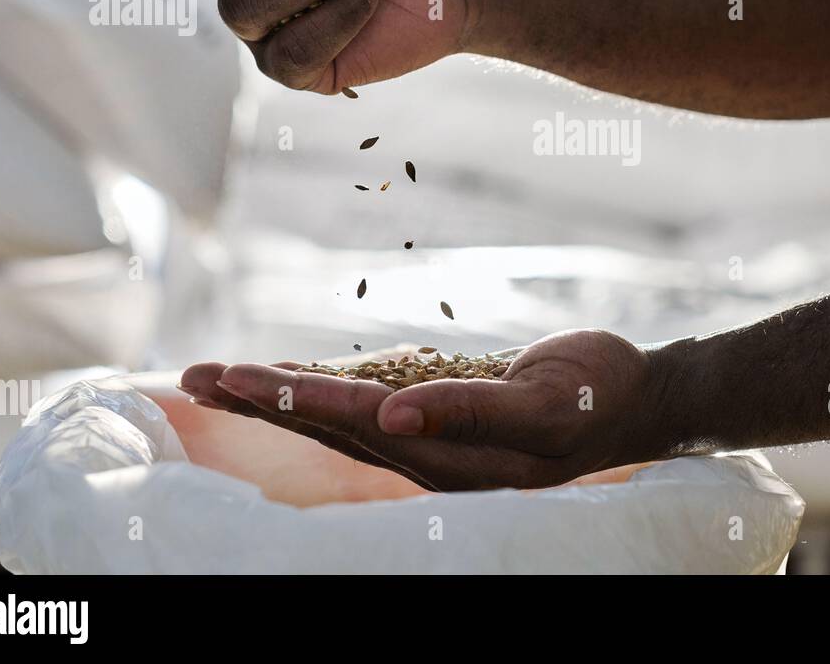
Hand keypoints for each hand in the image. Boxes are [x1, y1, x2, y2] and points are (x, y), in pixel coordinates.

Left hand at [178, 330, 656, 490]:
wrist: (634, 399)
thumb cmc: (596, 400)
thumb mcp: (542, 405)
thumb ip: (470, 413)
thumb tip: (392, 420)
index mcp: (446, 456)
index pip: (351, 423)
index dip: (291, 397)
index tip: (233, 375)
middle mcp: (428, 455)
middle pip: (327, 425)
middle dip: (261, 398)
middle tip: (195, 373)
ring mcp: (433, 439)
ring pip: (339, 415)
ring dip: (281, 393)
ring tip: (224, 375)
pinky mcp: (441, 417)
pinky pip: (369, 402)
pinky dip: (325, 387)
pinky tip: (296, 377)